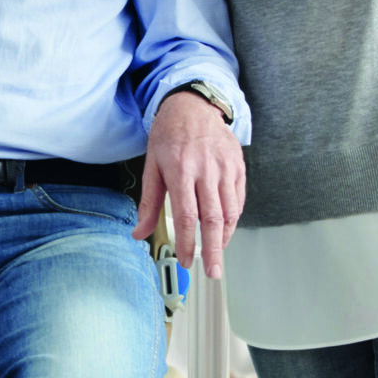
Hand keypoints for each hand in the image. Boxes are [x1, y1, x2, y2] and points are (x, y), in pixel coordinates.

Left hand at [136, 90, 244, 278]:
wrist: (194, 106)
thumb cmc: (170, 135)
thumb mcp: (152, 165)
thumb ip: (149, 203)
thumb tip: (138, 233)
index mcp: (181, 169)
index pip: (185, 215)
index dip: (187, 242)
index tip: (186, 260)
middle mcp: (206, 169)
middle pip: (213, 218)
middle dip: (213, 250)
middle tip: (213, 272)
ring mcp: (226, 167)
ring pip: (230, 211)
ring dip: (224, 237)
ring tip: (217, 253)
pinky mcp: (238, 166)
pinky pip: (238, 199)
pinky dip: (233, 218)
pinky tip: (224, 228)